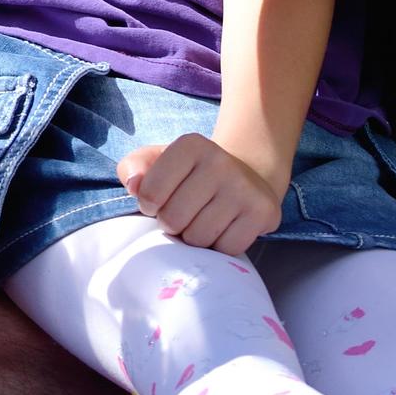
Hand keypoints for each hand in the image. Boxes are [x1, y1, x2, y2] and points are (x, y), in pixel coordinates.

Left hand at [117, 135, 284, 253]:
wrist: (246, 178)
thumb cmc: (190, 175)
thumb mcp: (158, 161)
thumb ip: (133, 168)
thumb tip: (133, 185)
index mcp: (190, 145)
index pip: (150, 192)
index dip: (149, 205)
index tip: (158, 202)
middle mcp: (220, 162)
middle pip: (174, 219)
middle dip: (171, 225)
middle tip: (182, 215)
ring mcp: (244, 187)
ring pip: (199, 238)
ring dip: (194, 238)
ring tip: (202, 221)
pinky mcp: (263, 212)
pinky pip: (226, 249)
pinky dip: (219, 247)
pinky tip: (223, 229)